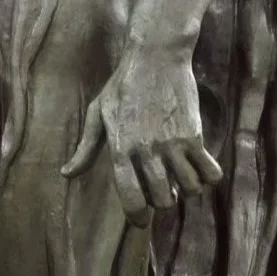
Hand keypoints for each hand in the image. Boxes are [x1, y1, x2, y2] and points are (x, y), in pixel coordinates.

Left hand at [63, 47, 221, 225]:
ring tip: (182, 177)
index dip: (137, 216)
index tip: (142, 220)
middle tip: (164, 190)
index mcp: (119, 149)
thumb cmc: (123, 85)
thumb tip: (67, 174)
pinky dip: (208, 177)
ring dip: (186, 189)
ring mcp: (172, 143)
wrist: (155, 56)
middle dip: (164, 202)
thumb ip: (85, 148)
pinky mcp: (193, 134)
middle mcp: (146, 151)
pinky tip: (200, 167)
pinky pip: (209, 172)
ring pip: (188, 189)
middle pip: (162, 199)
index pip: (130, 197)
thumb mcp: (98, 114)